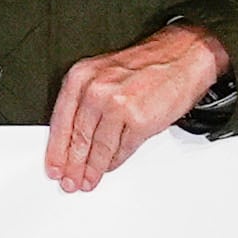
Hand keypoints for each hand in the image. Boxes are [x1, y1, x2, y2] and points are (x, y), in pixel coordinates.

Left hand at [47, 25, 229, 191]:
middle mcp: (96, 89)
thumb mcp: (104, 73)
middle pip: (78, 138)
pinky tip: (108, 168)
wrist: (184, 56)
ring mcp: (117, 105)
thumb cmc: (147, 65)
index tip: (53, 167)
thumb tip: (73, 137)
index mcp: (82, 76)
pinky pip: (121, 150)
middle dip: (72, 165)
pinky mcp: (139, 120)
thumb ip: (85, 101)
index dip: (55, 150)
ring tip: (87, 181)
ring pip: (98, 148)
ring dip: (92, 169)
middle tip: (69, 181)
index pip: (61, 122)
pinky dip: (113, 162)